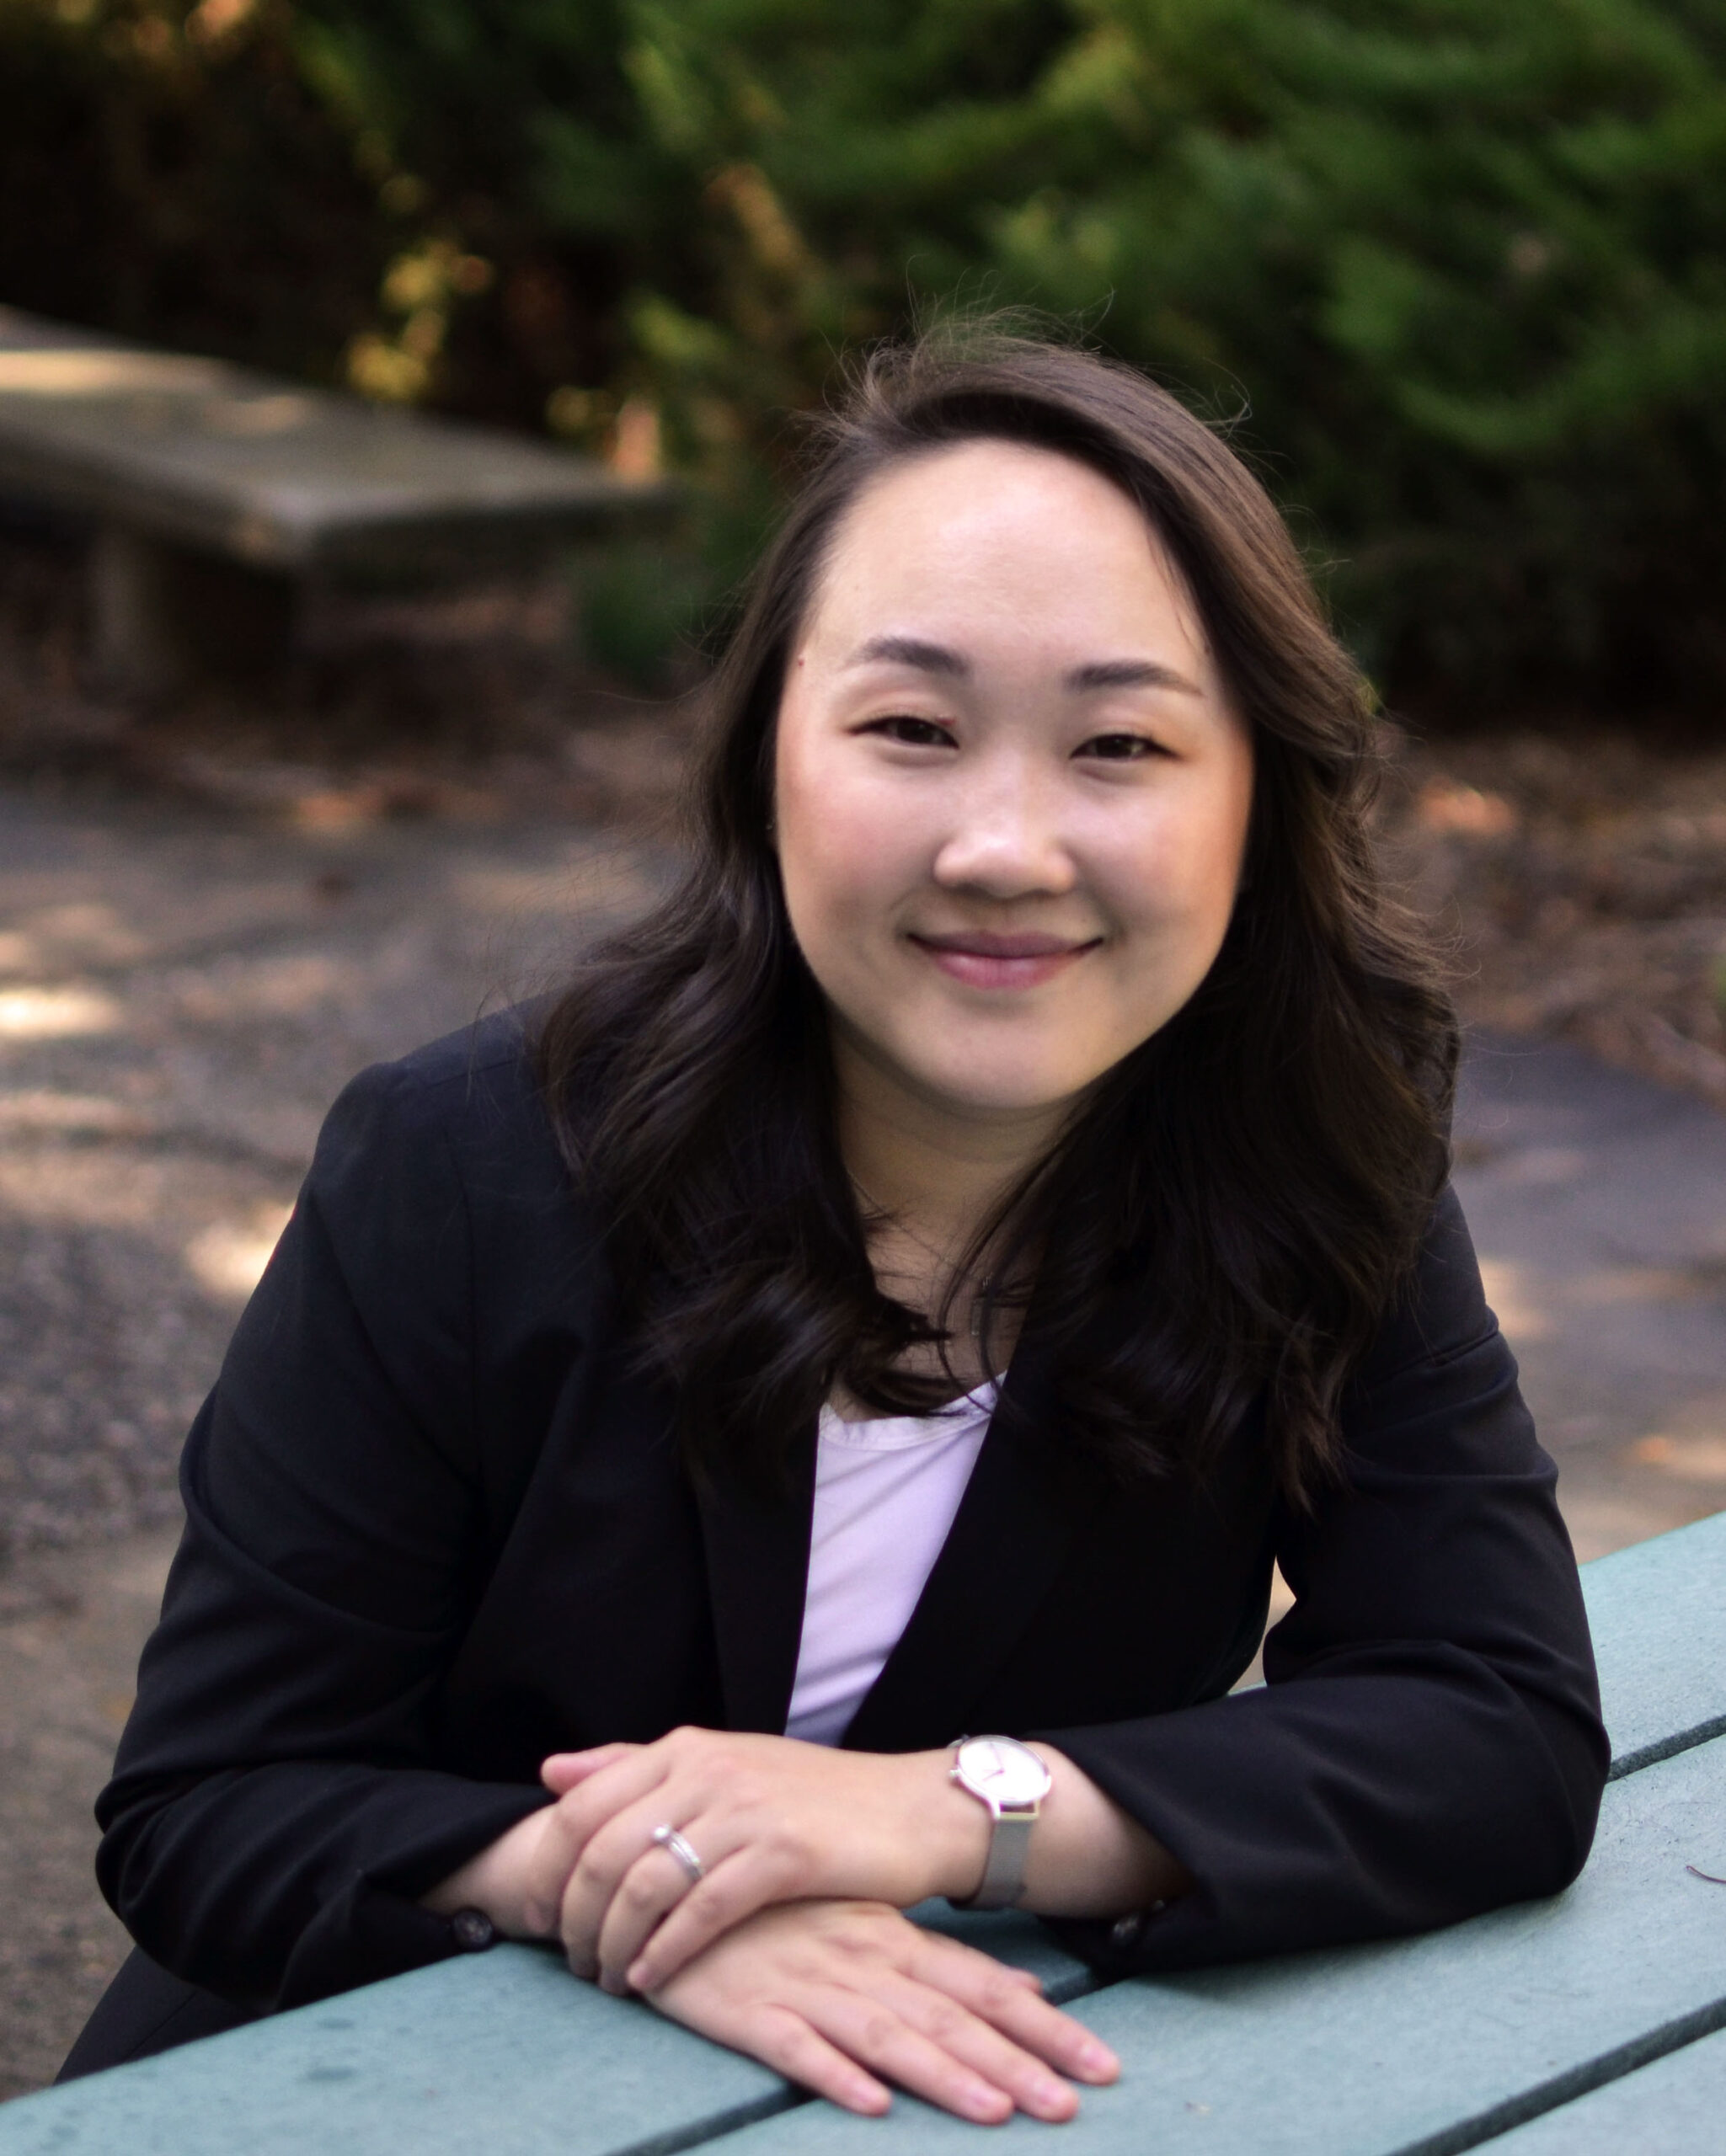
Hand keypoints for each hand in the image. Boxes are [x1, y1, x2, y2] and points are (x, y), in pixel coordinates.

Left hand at [522, 1728, 984, 1993]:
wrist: (911, 1810)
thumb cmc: (813, 1799)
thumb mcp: (723, 1767)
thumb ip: (636, 1767)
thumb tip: (552, 1771)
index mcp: (687, 1747)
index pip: (583, 1805)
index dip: (550, 1867)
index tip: (542, 1915)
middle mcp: (708, 1768)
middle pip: (604, 1849)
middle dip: (575, 1916)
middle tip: (572, 1959)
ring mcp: (746, 1807)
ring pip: (645, 1884)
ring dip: (614, 1943)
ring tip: (608, 1978)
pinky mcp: (782, 1852)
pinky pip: (701, 1911)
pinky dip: (666, 1951)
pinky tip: (652, 1978)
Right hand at [646, 1898, 1118, 2123]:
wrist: (676, 1876)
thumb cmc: (781, 1911)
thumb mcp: (871, 1924)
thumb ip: (944, 1961)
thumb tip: (1028, 1985)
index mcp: (892, 1939)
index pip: (981, 1986)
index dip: (1043, 2027)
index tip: (1103, 2064)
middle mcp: (861, 1961)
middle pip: (949, 2017)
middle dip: (1014, 2062)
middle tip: (1072, 2104)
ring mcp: (806, 1984)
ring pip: (887, 2035)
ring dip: (942, 2076)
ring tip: (995, 2114)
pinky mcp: (747, 2011)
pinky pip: (794, 2047)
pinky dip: (833, 2073)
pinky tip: (869, 2102)